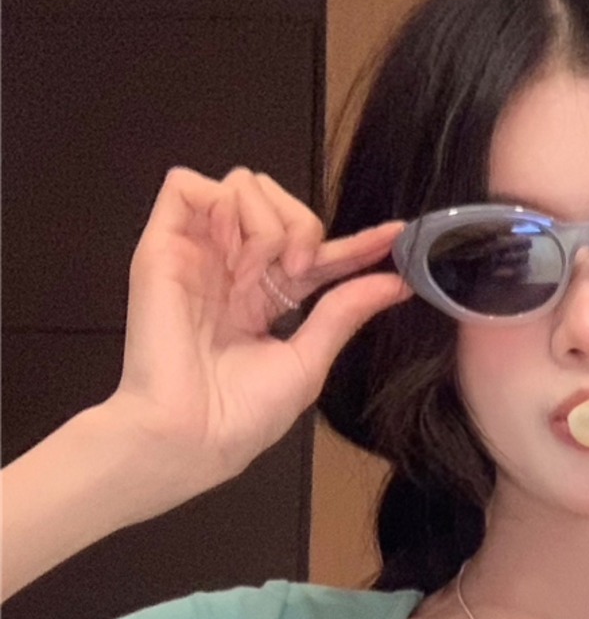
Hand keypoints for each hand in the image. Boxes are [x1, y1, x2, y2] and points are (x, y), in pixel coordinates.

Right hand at [112, 166, 413, 499]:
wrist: (192, 434)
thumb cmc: (242, 416)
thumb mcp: (308, 360)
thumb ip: (345, 311)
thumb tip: (394, 282)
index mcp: (263, 299)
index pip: (316, 253)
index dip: (356, 241)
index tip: (396, 236)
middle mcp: (230, 269)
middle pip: (277, 198)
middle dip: (302, 224)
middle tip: (298, 272)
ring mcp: (197, 254)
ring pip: (242, 183)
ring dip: (267, 223)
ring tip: (257, 273)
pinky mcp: (162, 245)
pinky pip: (188, 184)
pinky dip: (221, 205)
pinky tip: (230, 251)